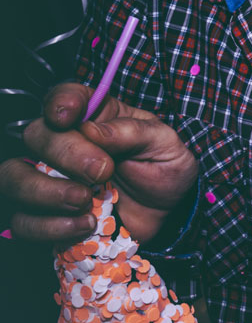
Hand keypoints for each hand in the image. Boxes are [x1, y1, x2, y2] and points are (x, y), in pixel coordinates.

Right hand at [0, 82, 197, 243]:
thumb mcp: (166, 145)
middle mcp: (63, 143)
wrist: (165, 214)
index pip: (63, 96)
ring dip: (45, 191)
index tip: (67, 116)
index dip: (60, 103)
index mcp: (94, 117)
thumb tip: (94, 130)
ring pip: (14, 177)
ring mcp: (47, 179)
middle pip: (35, 135)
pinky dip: (49, 226)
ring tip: (85, 200)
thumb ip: (135, 132)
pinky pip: (23, 221)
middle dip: (65, 153)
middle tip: (101, 171)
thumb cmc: (163, 170)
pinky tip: (84, 224)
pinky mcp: (43, 215)